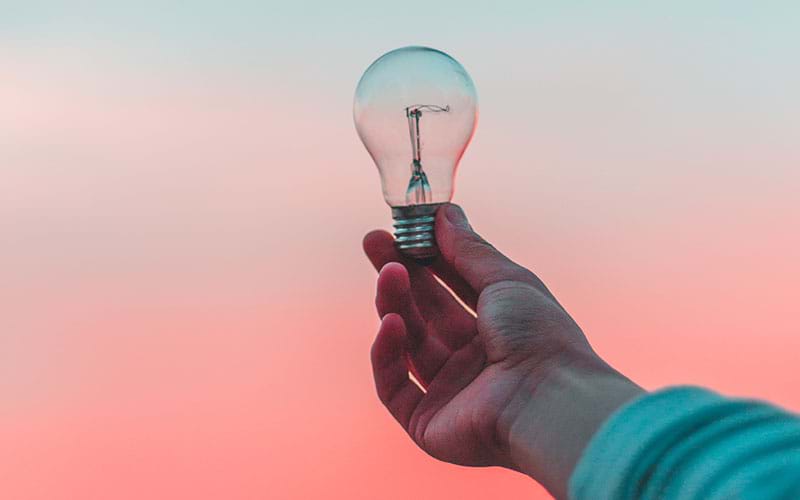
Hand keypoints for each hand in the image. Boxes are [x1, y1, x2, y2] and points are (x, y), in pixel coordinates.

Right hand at [364, 204, 641, 497]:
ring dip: (394, 305)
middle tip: (373, 242)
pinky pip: (394, 386)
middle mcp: (472, 359)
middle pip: (423, 312)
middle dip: (398, 275)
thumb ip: (469, 249)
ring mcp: (449, 392)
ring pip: (407, 343)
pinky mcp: (427, 422)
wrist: (549, 400)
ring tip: (388, 273)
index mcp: (497, 328)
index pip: (450, 287)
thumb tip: (444, 212)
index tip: (401, 229)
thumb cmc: (539, 336)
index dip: (424, 258)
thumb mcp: (506, 280)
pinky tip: (391, 323)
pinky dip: (387, 354)